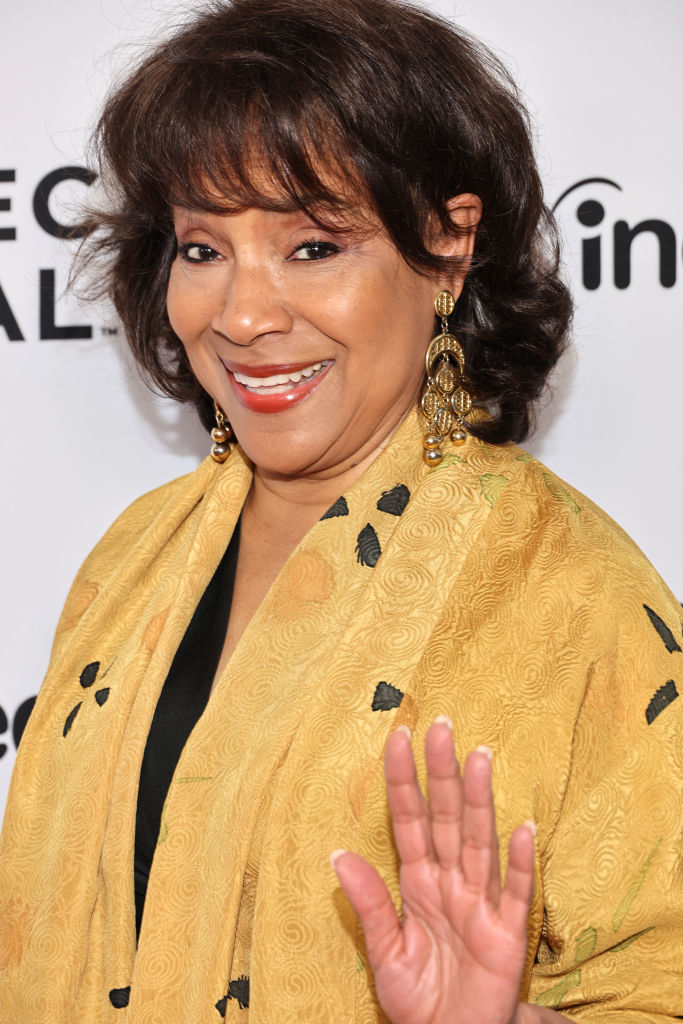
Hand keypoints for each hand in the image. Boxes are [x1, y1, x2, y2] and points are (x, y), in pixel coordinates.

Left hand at [331, 718, 534, 1023]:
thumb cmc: (419, 998)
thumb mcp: (383, 953)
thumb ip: (367, 905)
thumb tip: (338, 854)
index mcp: (418, 882)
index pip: (409, 820)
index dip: (403, 781)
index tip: (397, 738)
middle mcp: (450, 883)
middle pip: (446, 819)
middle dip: (442, 773)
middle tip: (439, 727)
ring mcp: (481, 905)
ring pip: (479, 842)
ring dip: (479, 801)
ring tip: (479, 757)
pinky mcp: (507, 936)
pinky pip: (516, 895)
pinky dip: (522, 864)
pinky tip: (524, 829)